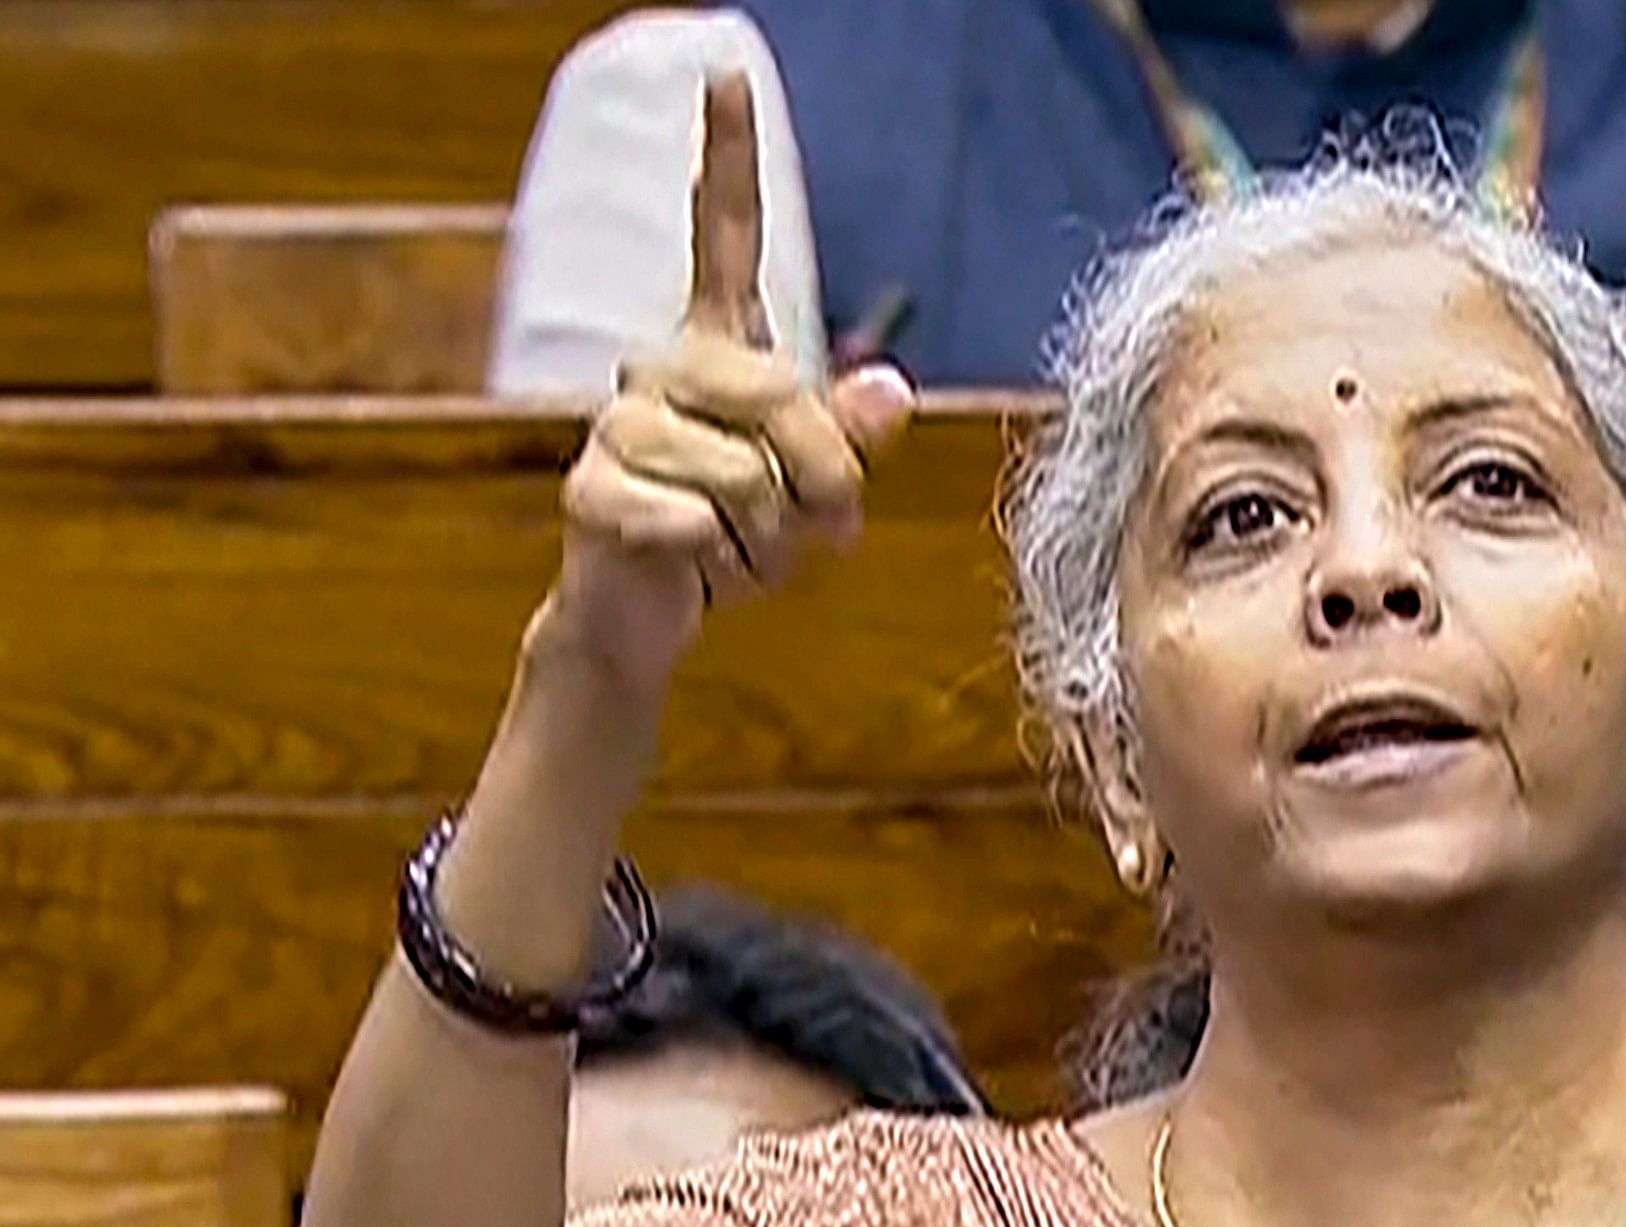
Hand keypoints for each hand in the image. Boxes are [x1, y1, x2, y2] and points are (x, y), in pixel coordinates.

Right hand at [544, 70, 915, 701]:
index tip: (725, 71)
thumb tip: (889, 393)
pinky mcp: (593, 489)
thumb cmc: (742, 538)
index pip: (725, 237)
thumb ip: (853, 442)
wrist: (654, 614)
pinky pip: (702, 526)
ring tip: (732, 547)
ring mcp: (619, 423)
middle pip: (787, 403)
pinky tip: (690, 566)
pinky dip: (721, 567)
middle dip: (824, 487)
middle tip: (804, 529)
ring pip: (752, 480)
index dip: (726, 157)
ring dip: (771, 542)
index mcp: (720, 348)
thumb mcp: (822, 493)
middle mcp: (661, 366)